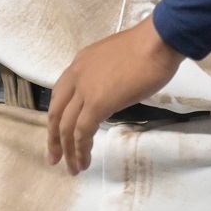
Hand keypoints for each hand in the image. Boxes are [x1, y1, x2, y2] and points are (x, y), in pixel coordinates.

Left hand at [45, 16, 183, 174]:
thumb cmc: (148, 47)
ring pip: (66, 127)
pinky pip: (82, 132)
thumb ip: (106, 75)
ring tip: (73, 168)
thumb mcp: (116, 59)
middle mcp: (76, 75)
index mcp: (81, 63)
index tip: (58, 133)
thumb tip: (111, 92)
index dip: (57, 116)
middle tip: (55, 157)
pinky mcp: (97, 103)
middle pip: (56, 112)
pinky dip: (80, 150)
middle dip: (53, 138)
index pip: (60, 94)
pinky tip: (84, 161)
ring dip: (68, 150)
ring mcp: (85, 89)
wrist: (157, 41)